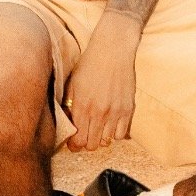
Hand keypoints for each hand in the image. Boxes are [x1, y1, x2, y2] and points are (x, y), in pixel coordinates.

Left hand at [64, 13, 138, 151]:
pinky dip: (115, 134)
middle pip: (92, 144)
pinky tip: (111, 125)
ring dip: (101, 138)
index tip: (73, 144)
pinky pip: (122, 134)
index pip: (78, 140)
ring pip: (107, 141)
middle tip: (85, 137)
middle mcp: (99, 112)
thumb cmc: (90, 63)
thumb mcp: (73, 83)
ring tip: (98, 130)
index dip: (74, 145)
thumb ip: (70, 106)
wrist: (113, 49)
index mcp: (82, 106)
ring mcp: (115, 112)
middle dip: (86, 143)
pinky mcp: (128, 109)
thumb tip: (67, 123)